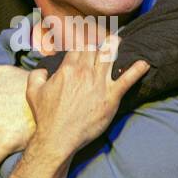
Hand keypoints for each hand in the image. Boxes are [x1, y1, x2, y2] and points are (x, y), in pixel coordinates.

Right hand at [25, 40, 148, 157]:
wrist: (58, 137)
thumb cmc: (46, 116)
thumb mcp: (32, 92)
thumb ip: (36, 75)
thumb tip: (43, 70)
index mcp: (68, 68)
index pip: (79, 47)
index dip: (82, 43)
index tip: (85, 41)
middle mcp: (85, 72)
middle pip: (95, 48)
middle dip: (98, 43)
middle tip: (102, 40)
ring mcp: (100, 83)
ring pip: (110, 56)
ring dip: (115, 46)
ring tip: (119, 40)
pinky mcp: (111, 97)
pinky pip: (127, 80)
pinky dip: (137, 70)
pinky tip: (144, 64)